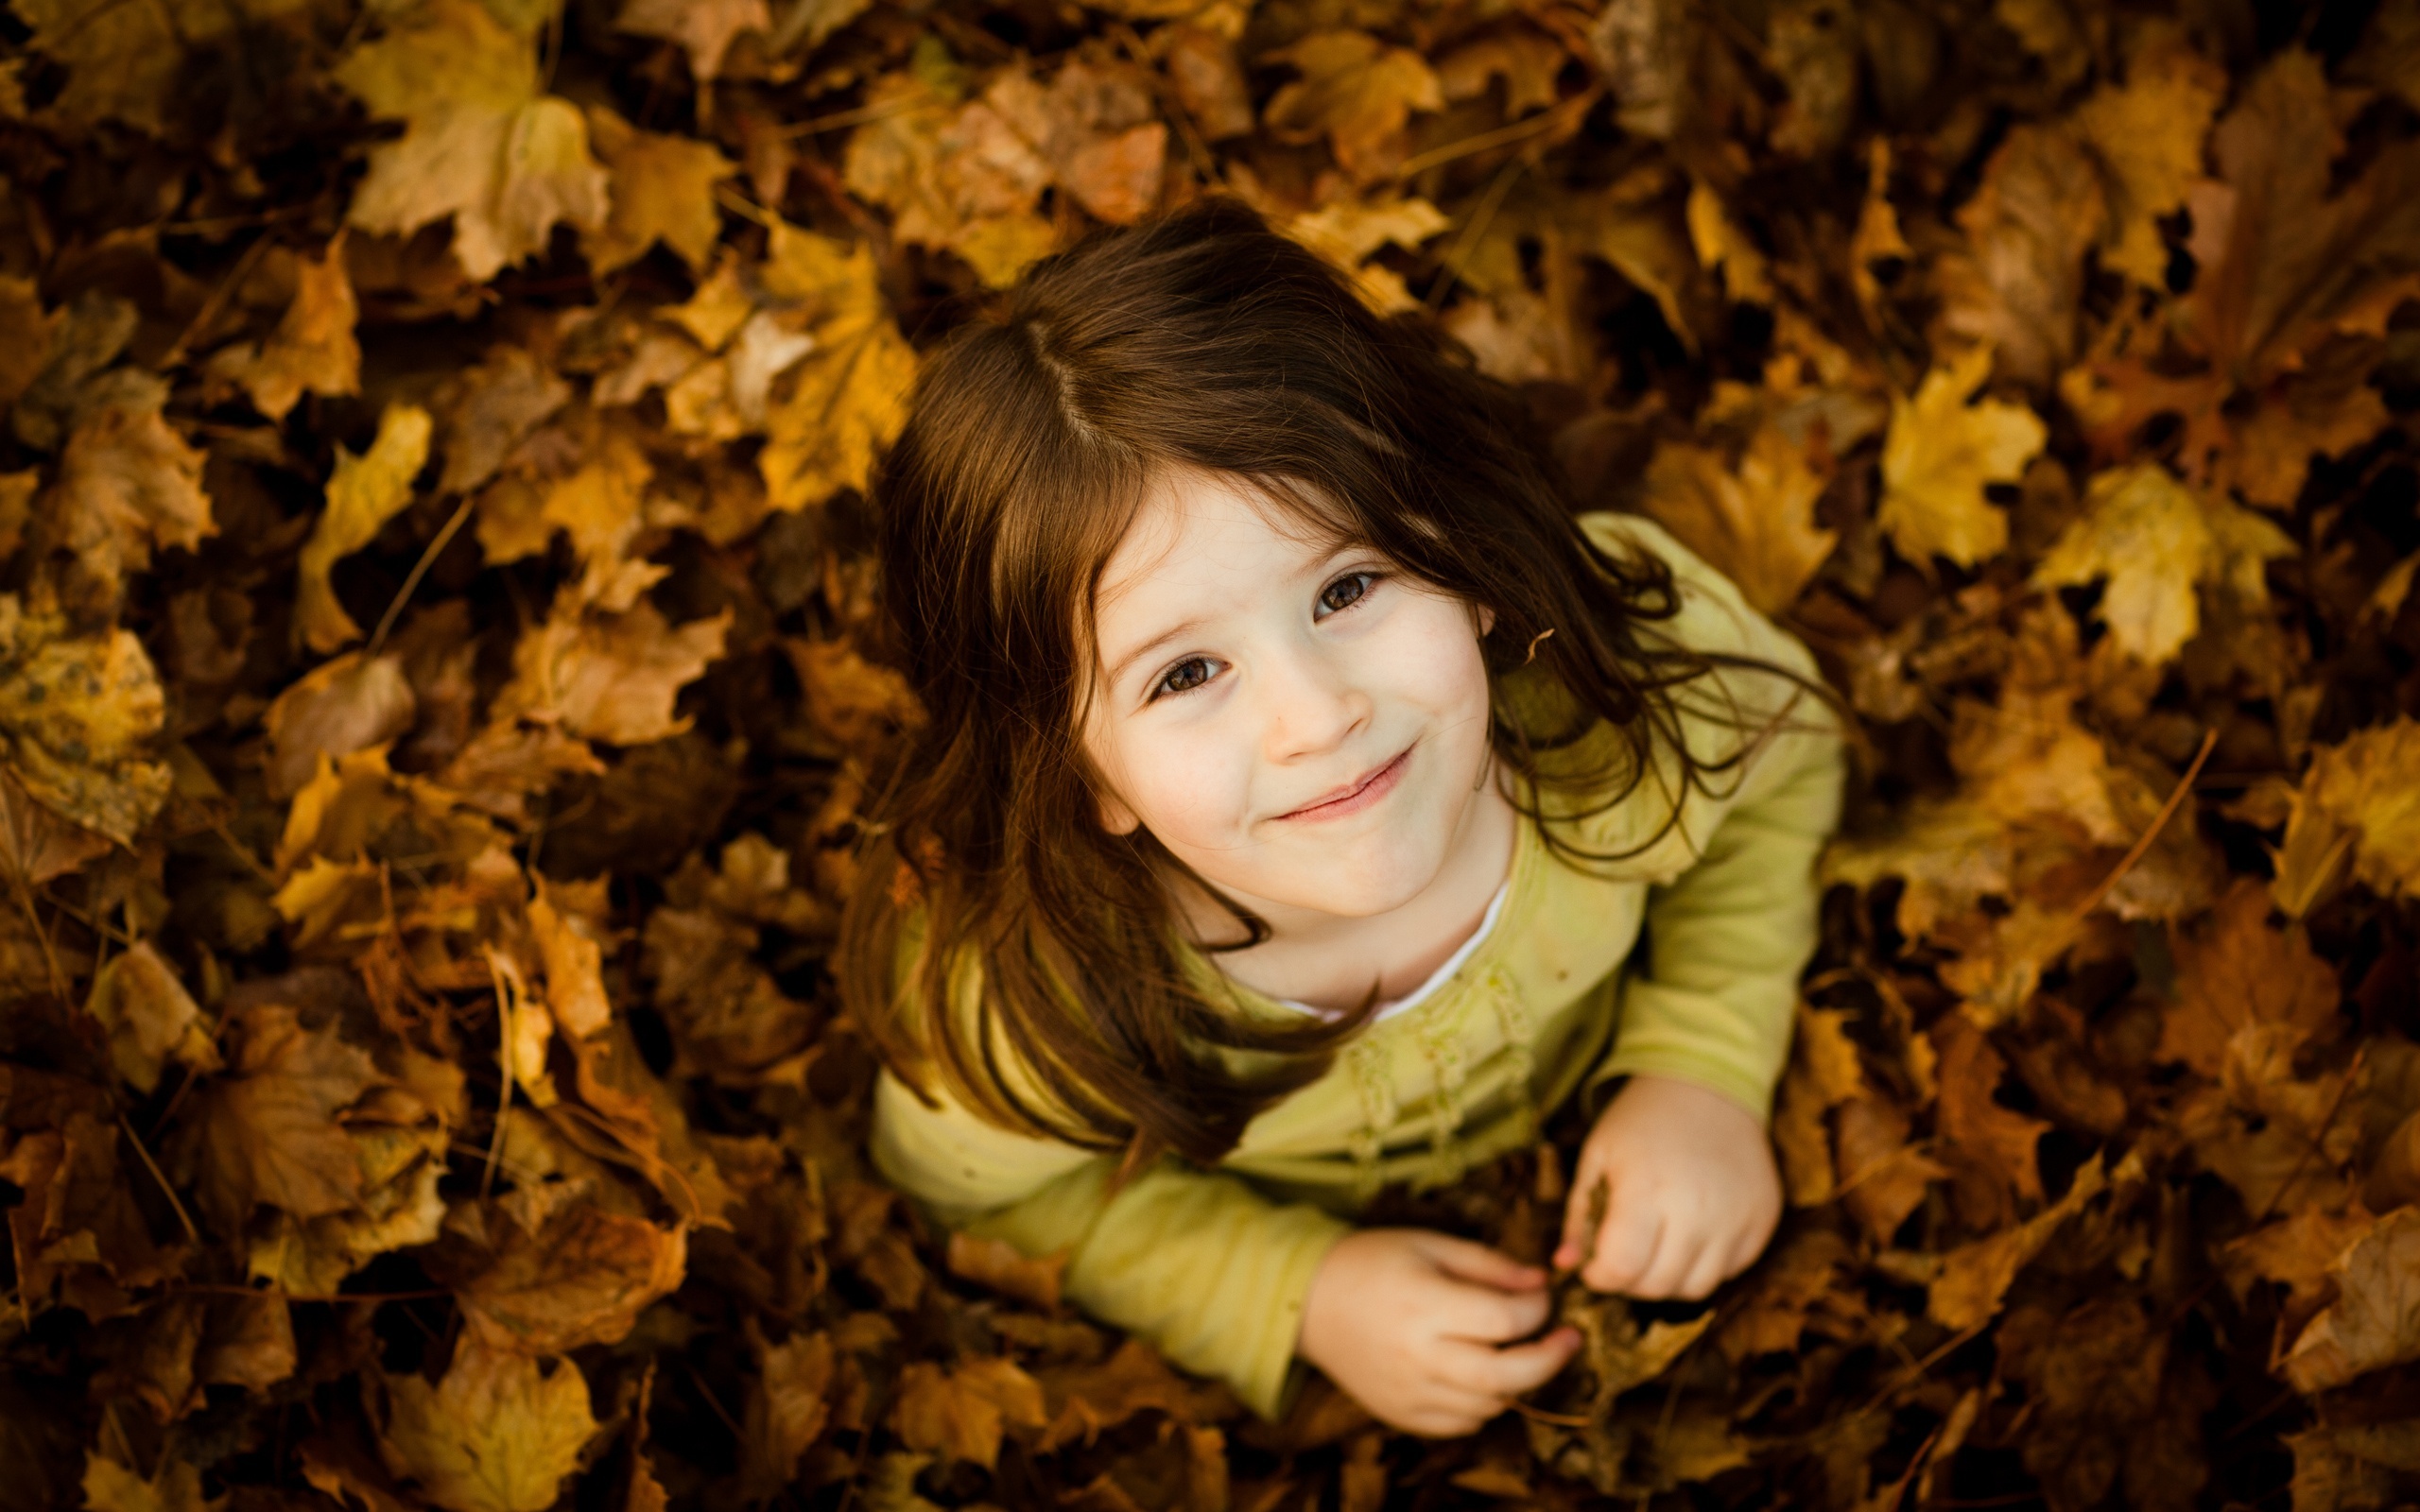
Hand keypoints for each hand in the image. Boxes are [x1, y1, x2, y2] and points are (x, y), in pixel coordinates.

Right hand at [1298, 1228, 1579, 1436]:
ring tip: (1518, 1353)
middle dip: (1550, 1359)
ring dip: (1516, 1382)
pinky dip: (1482, 1405)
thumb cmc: (1371, 1262)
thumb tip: (1542, 1282)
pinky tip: (1480, 1376)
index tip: (1544, 1295)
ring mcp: (1408, 1393)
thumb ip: (1489, 1264)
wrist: (1307, 1302)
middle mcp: (1418, 1357)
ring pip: (1489, 1406)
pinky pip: (1460, 1425)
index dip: (1539, 1309)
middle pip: (1506, 1377)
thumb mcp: (1430, 1244)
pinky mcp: (1400, 1414)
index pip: (1506, 1321)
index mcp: (1425, 1306)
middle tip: (1569, 1340)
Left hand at [1553, 1074, 1780, 1298]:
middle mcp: (1699, 1210)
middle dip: (1629, 1281)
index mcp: (1648, 1189)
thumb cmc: (1641, 1120)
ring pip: (1697, 1288)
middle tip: (1621, 1255)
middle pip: (1658, 1286)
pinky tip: (1689, 1233)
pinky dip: (1704, 1264)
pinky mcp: (1763, 1220)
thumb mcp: (1596, 1157)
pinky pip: (1730, 1270)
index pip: (1623, 1268)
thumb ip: (1578, 1216)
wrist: (1707, 1085)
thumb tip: (1563, 1265)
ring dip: (1668, 1279)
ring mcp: (1738, 1217)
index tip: (1593, 1266)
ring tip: (1654, 1246)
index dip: (1600, 1276)